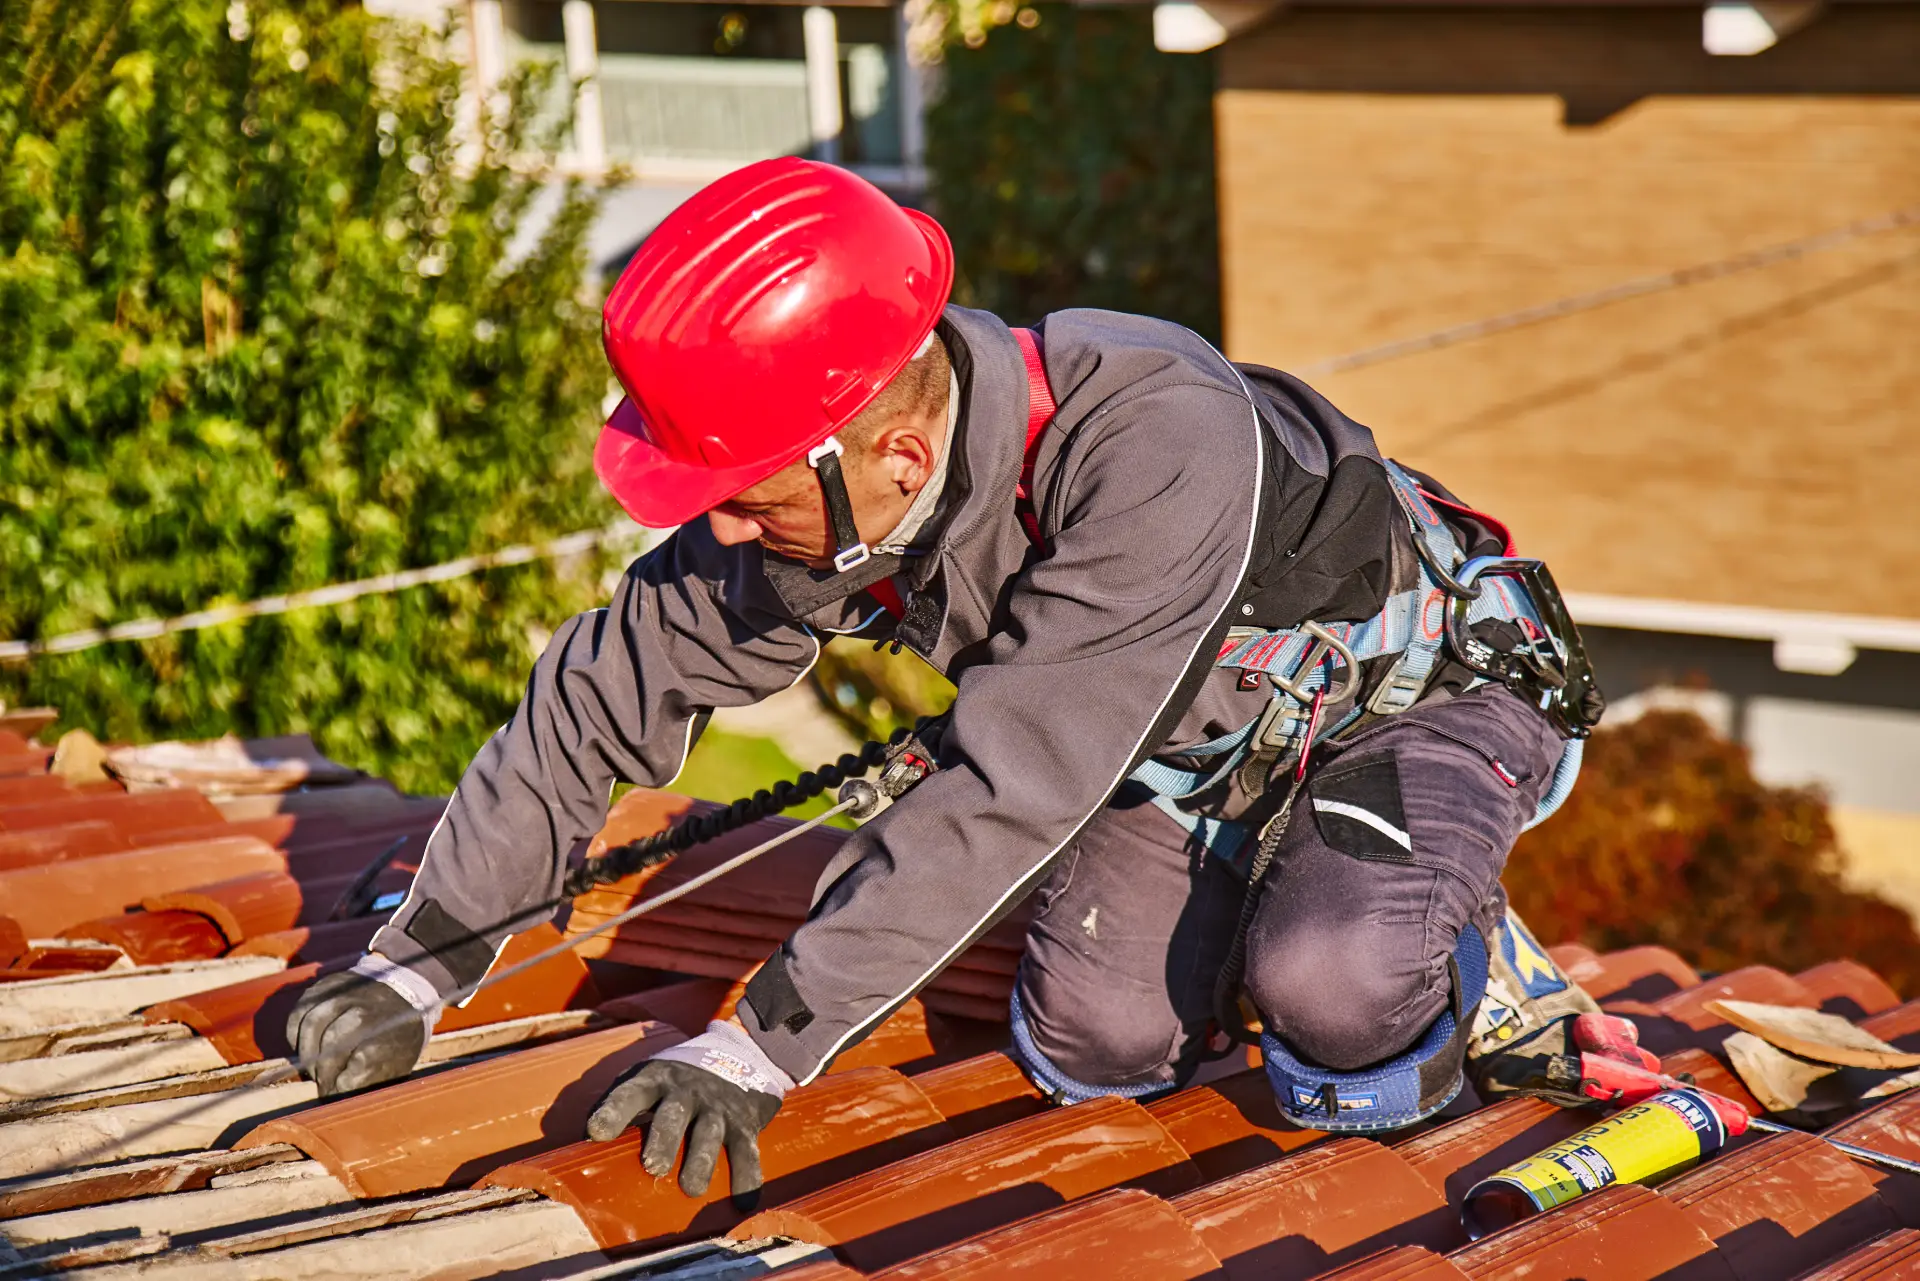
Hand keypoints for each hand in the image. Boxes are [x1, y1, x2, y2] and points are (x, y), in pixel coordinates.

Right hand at [286, 963, 433, 1095]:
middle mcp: (367, 1011)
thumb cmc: (398, 1035)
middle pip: (332, 1043)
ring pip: (312, 1024)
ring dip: (307, 1053)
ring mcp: (346, 995)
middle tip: (322, 1085)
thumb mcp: (401, 1060)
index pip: (361, 1063)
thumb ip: (375, 1080)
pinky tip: (304, 1047)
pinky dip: (295, 1033)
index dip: (342, 1085)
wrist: (405, 989)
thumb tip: (342, 1099)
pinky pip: (300, 1011)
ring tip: (313, 1069)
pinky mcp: (326, 985)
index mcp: (390, 1033)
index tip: (335, 1094)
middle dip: (323, 1071)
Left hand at [586, 1022, 787, 1200]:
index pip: (629, 1093)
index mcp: (654, 1079)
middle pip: (673, 1113)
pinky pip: (746, 1150)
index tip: (595, 1132)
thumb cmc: (674, 1083)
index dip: (613, 1111)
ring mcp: (717, 1106)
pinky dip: (748, 1176)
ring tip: (691, 1189)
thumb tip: (580, 1150)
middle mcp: (686, 1090)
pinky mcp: (744, 1122)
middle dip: (664, 1139)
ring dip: (701, 1160)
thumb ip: (617, 1109)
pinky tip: (743, 1203)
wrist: (738, 1055)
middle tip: (653, 1167)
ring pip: (709, 1132)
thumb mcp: (645, 1080)